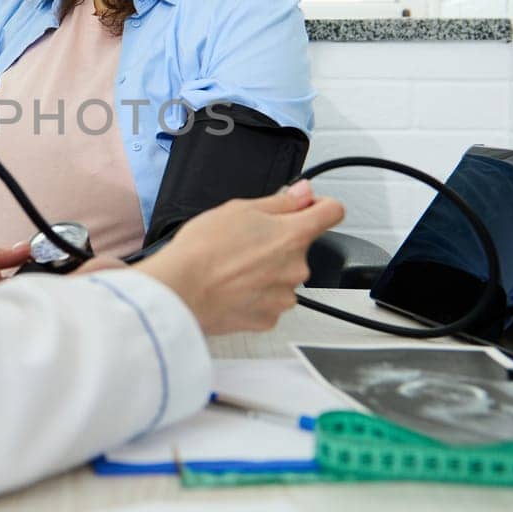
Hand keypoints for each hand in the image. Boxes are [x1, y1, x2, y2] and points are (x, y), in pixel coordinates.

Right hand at [131, 180, 344, 334]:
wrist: (180, 290)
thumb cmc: (203, 250)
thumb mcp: (238, 209)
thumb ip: (280, 202)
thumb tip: (303, 192)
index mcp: (293, 235)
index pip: (332, 212)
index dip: (319, 206)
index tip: (306, 207)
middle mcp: (297, 268)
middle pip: (299, 248)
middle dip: (278, 243)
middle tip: (244, 242)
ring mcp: (284, 297)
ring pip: (283, 276)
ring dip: (266, 271)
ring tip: (233, 268)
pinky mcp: (268, 319)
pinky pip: (269, 301)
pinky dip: (255, 295)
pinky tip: (232, 288)